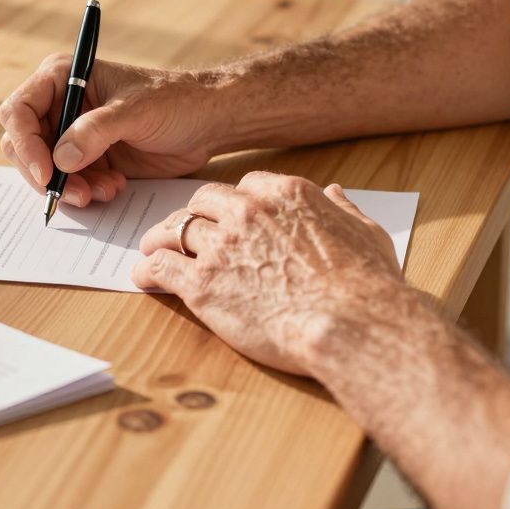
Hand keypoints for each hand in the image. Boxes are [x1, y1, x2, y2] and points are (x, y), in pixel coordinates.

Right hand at [0, 55, 225, 207]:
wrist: (206, 122)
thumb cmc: (174, 100)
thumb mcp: (135, 111)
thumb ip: (95, 131)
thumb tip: (59, 159)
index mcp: (62, 77)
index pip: (19, 111)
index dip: (25, 143)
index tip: (47, 173)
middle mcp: (60, 105)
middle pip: (22, 146)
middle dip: (46, 174)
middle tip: (78, 193)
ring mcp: (71, 134)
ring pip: (44, 171)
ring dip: (69, 187)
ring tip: (106, 190)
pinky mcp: (87, 160)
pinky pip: (68, 183)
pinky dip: (85, 192)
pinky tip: (114, 187)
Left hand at [131, 172, 401, 375]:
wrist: (350, 322)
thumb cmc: (366, 285)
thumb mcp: (365, 233)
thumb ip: (344, 209)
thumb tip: (337, 193)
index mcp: (285, 194)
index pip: (245, 186)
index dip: (232, 203)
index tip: (227, 216)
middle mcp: (248, 212)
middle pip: (204, 201)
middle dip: (193, 215)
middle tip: (184, 230)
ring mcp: (221, 246)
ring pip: (175, 229)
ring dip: (161, 238)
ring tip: (152, 248)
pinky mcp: (202, 283)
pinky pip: (160, 266)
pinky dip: (147, 269)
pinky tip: (143, 277)